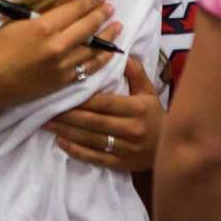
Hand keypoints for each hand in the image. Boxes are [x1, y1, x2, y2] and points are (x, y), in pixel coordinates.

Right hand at [0, 0, 121, 125]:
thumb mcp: (17, 23)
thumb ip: (44, 11)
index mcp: (43, 27)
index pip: (74, 10)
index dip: (89, 1)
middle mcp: (57, 45)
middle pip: (87, 27)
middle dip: (101, 14)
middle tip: (110, 7)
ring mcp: (63, 65)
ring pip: (93, 48)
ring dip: (107, 36)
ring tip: (117, 27)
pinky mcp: (64, 81)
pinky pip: (89, 68)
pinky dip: (102, 59)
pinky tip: (110, 52)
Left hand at [43, 57, 163, 171]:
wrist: (174, 149)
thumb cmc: (155, 116)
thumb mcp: (149, 92)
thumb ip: (136, 74)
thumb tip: (123, 55)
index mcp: (137, 109)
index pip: (104, 103)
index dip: (82, 100)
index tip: (63, 94)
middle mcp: (131, 130)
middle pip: (93, 121)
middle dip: (68, 115)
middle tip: (46, 109)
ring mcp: (126, 149)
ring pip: (91, 139)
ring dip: (66, 132)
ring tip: (46, 123)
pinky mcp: (121, 165)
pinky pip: (95, 158)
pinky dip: (76, 151)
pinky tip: (60, 142)